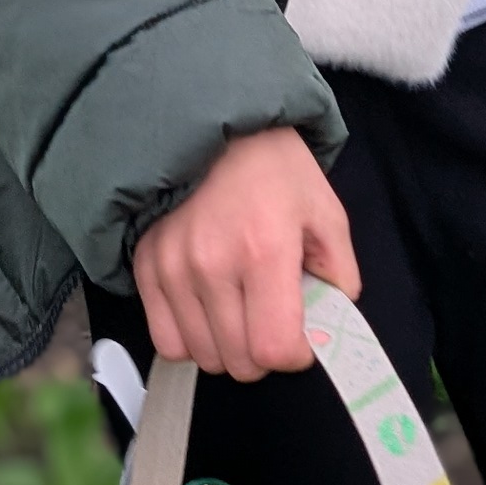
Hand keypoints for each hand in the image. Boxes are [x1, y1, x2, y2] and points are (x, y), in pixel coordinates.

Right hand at [131, 128, 359, 381]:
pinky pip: (166, 339)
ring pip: (202, 356)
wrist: (215, 122)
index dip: (295, 355)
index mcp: (264, 249)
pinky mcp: (146, 266)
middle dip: (263, 353)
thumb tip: (330, 328)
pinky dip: (189, 337)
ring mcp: (172, 267)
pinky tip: (207, 308)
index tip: (301, 337)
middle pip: (238, 362)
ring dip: (227, 347)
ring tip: (239, 309)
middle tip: (271, 318)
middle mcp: (212, 264)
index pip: (273, 349)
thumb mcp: (325, 211)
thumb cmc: (274, 166)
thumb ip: (339, 275)